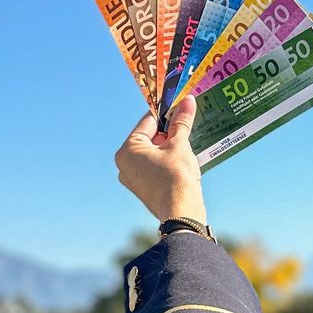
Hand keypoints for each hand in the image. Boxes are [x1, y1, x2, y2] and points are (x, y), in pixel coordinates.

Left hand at [115, 94, 205, 223]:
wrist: (181, 212)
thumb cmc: (176, 176)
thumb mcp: (179, 144)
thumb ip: (181, 122)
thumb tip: (188, 101)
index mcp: (128, 150)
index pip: (148, 122)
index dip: (166, 112)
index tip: (180, 105)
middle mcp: (125, 164)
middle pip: (150, 137)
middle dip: (169, 131)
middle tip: (187, 123)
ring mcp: (133, 178)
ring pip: (153, 153)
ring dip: (170, 146)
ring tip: (187, 140)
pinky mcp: (143, 189)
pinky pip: (155, 167)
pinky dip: (167, 160)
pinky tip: (183, 158)